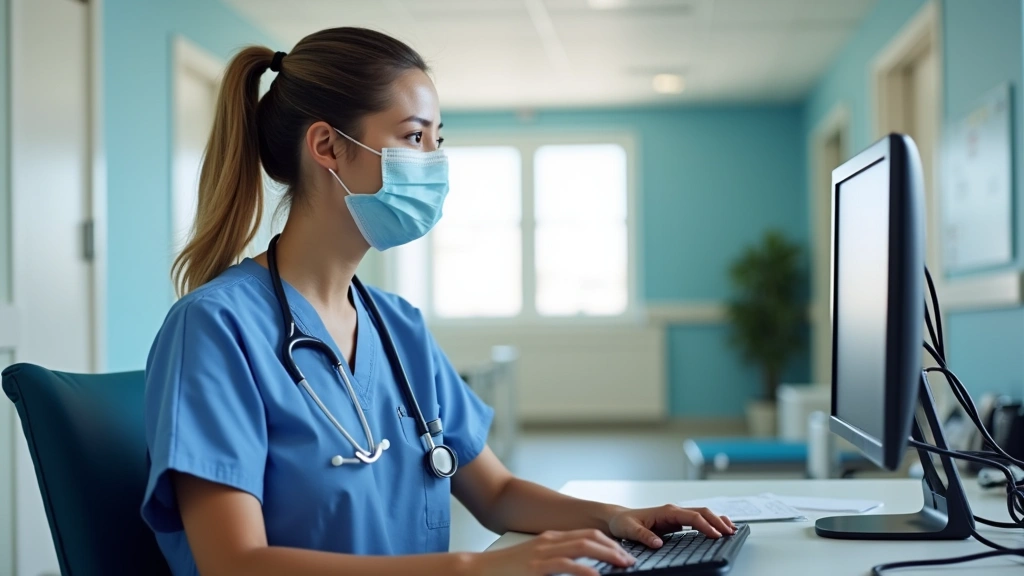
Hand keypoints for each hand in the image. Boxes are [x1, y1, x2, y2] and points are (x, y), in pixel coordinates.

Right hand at [471, 528, 634, 575]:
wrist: (476, 569)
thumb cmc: (503, 570)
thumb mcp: (532, 562)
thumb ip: (553, 563)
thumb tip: (576, 570)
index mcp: (549, 539)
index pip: (586, 534)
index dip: (608, 542)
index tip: (622, 552)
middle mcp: (549, 541)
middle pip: (591, 537)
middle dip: (614, 546)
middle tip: (629, 558)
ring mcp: (543, 552)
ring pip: (584, 546)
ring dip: (608, 554)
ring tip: (623, 564)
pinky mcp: (536, 566)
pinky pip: (568, 565)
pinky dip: (587, 570)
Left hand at [607, 505, 736, 547]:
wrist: (619, 518)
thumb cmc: (624, 522)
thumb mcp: (630, 529)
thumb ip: (643, 535)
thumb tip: (657, 543)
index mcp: (666, 511)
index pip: (691, 517)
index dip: (705, 525)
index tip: (716, 535)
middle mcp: (674, 511)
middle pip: (701, 512)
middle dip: (717, 521)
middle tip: (730, 533)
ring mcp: (677, 515)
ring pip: (702, 514)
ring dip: (717, 520)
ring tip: (731, 529)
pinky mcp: (677, 521)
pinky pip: (698, 520)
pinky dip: (711, 522)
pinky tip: (719, 528)